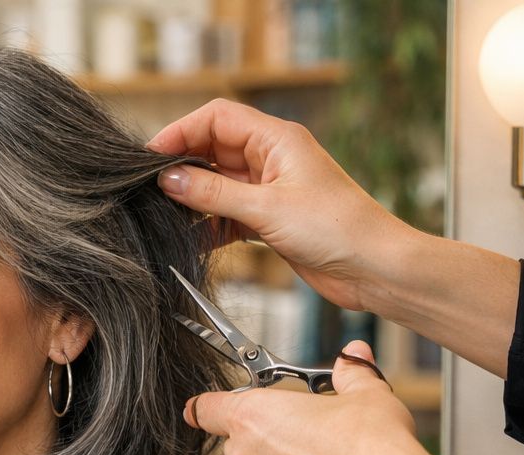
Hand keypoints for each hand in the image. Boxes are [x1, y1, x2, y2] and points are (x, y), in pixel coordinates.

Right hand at [148, 100, 412, 312]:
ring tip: (165, 216)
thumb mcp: (266, 208)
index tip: (152, 157)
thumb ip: (213, 193)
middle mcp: (271, 158)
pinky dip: (207, 225)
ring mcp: (269, 189)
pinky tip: (191, 240)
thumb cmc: (337, 228)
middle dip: (182, 165)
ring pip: (217, 183)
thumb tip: (169, 179)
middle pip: (212, 149)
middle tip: (151, 189)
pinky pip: (226, 214)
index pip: (217, 118)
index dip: (181, 131)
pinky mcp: (268, 218)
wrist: (373, 267)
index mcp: (277, 139)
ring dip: (192, 198)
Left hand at [187, 340, 481, 454]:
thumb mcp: (364, 392)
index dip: (209, 407)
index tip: (205, 409)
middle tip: (308, 433)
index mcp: (252, 418)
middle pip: (242, 445)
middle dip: (268, 439)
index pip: (206, 409)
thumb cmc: (369, 444)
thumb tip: (353, 357)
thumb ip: (351, 372)